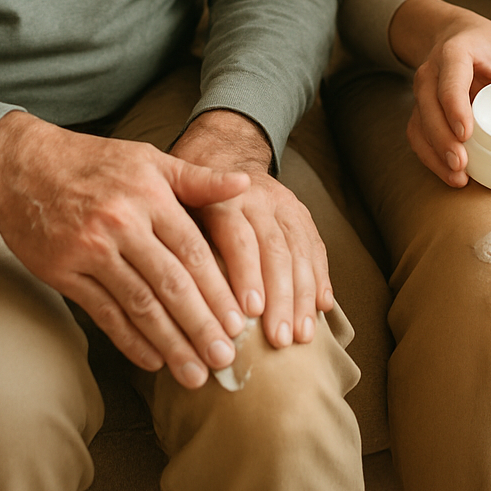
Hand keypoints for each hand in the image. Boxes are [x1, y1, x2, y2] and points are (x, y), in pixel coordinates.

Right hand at [0, 111, 251, 387]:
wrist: (22, 166)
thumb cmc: (94, 162)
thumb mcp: (148, 158)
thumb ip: (197, 177)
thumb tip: (245, 185)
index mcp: (148, 195)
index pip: (192, 250)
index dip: (217, 289)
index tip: (239, 322)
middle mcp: (121, 223)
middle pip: (169, 283)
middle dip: (200, 326)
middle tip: (225, 360)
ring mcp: (89, 250)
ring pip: (139, 305)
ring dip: (170, 344)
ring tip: (194, 374)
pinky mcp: (62, 272)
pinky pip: (103, 313)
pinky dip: (129, 341)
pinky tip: (152, 361)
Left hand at [172, 110, 333, 348]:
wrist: (222, 150)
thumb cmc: (189, 196)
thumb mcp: (174, 205)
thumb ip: (177, 240)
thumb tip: (167, 296)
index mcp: (222, 198)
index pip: (238, 238)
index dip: (245, 275)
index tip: (249, 313)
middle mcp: (257, 199)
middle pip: (274, 250)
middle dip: (280, 298)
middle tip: (279, 339)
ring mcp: (283, 204)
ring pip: (299, 251)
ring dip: (302, 296)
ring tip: (302, 335)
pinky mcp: (300, 213)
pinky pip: (315, 246)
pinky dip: (321, 277)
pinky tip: (323, 307)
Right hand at [389, 0, 490, 186]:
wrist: (455, 34)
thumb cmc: (488, 47)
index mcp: (455, 52)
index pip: (450, 81)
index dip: (455, 107)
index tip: (466, 133)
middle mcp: (431, 71)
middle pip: (429, 107)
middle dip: (442, 139)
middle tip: (462, 165)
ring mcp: (421, 91)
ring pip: (419, 124)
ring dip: (435, 153)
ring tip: (458, 178)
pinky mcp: (419, 108)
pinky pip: (417, 134)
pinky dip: (430, 156)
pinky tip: (449, 173)